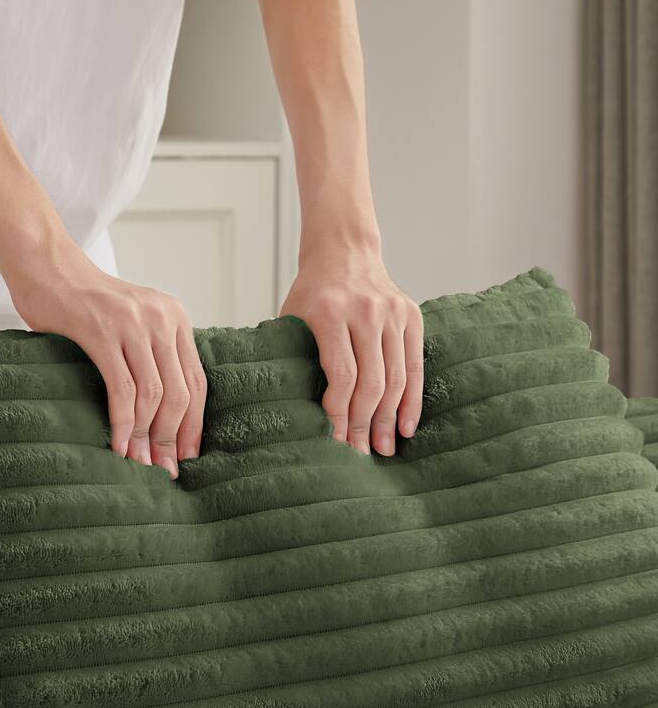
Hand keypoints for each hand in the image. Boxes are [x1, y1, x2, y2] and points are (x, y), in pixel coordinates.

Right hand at [8, 237, 205, 478]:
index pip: (197, 381)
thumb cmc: (85, 303)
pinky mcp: (103, 331)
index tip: (188, 455)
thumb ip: (151, 354)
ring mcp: (134, 324)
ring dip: (146, 438)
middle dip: (172, 438)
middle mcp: (162, 319)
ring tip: (140, 466)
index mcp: (175, 318)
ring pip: (154, 395)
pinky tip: (117, 446)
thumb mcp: (132, 322)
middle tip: (164, 470)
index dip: (194, 424)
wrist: (46, 266)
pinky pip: (122, 389)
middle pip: (180, 393)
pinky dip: (122, 423)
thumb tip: (160, 417)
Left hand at [280, 241, 422, 456]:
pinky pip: (415, 366)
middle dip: (364, 425)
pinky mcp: (412, 316)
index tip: (335, 441)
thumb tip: (296, 416)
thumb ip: (295, 358)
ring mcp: (392, 313)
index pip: (342, 376)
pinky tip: (405, 427)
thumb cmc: (311, 294)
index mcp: (329, 313)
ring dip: (389, 420)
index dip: (340, 415)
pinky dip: (411, 400)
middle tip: (360, 455)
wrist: (344, 252)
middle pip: (371, 383)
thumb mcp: (292, 319)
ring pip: (396, 379)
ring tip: (382, 448)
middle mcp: (365, 311)